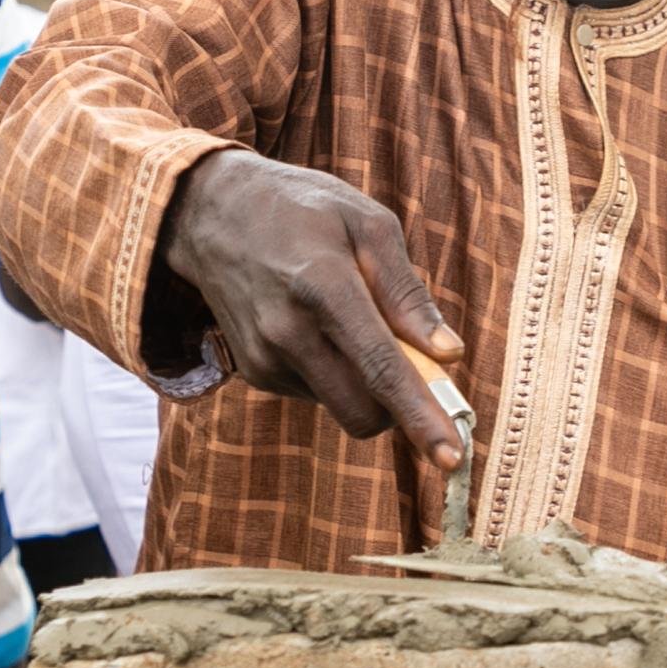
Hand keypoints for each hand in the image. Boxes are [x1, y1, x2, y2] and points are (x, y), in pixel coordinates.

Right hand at [158, 148, 466, 465]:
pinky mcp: (255, 373)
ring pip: (341, 406)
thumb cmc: (305, 210)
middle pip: (361, 411)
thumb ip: (407, 293)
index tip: (452, 457)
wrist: (214, 212)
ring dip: (367, 385)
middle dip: (400, 410)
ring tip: (355, 321)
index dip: (421, 416)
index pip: (380, 368)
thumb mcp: (369, 224)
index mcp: (323, 287)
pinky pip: (318, 393)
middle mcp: (287, 332)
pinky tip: (321, 327)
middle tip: (421, 368)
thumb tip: (449, 353)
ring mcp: (265, 358)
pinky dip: (337, 374)